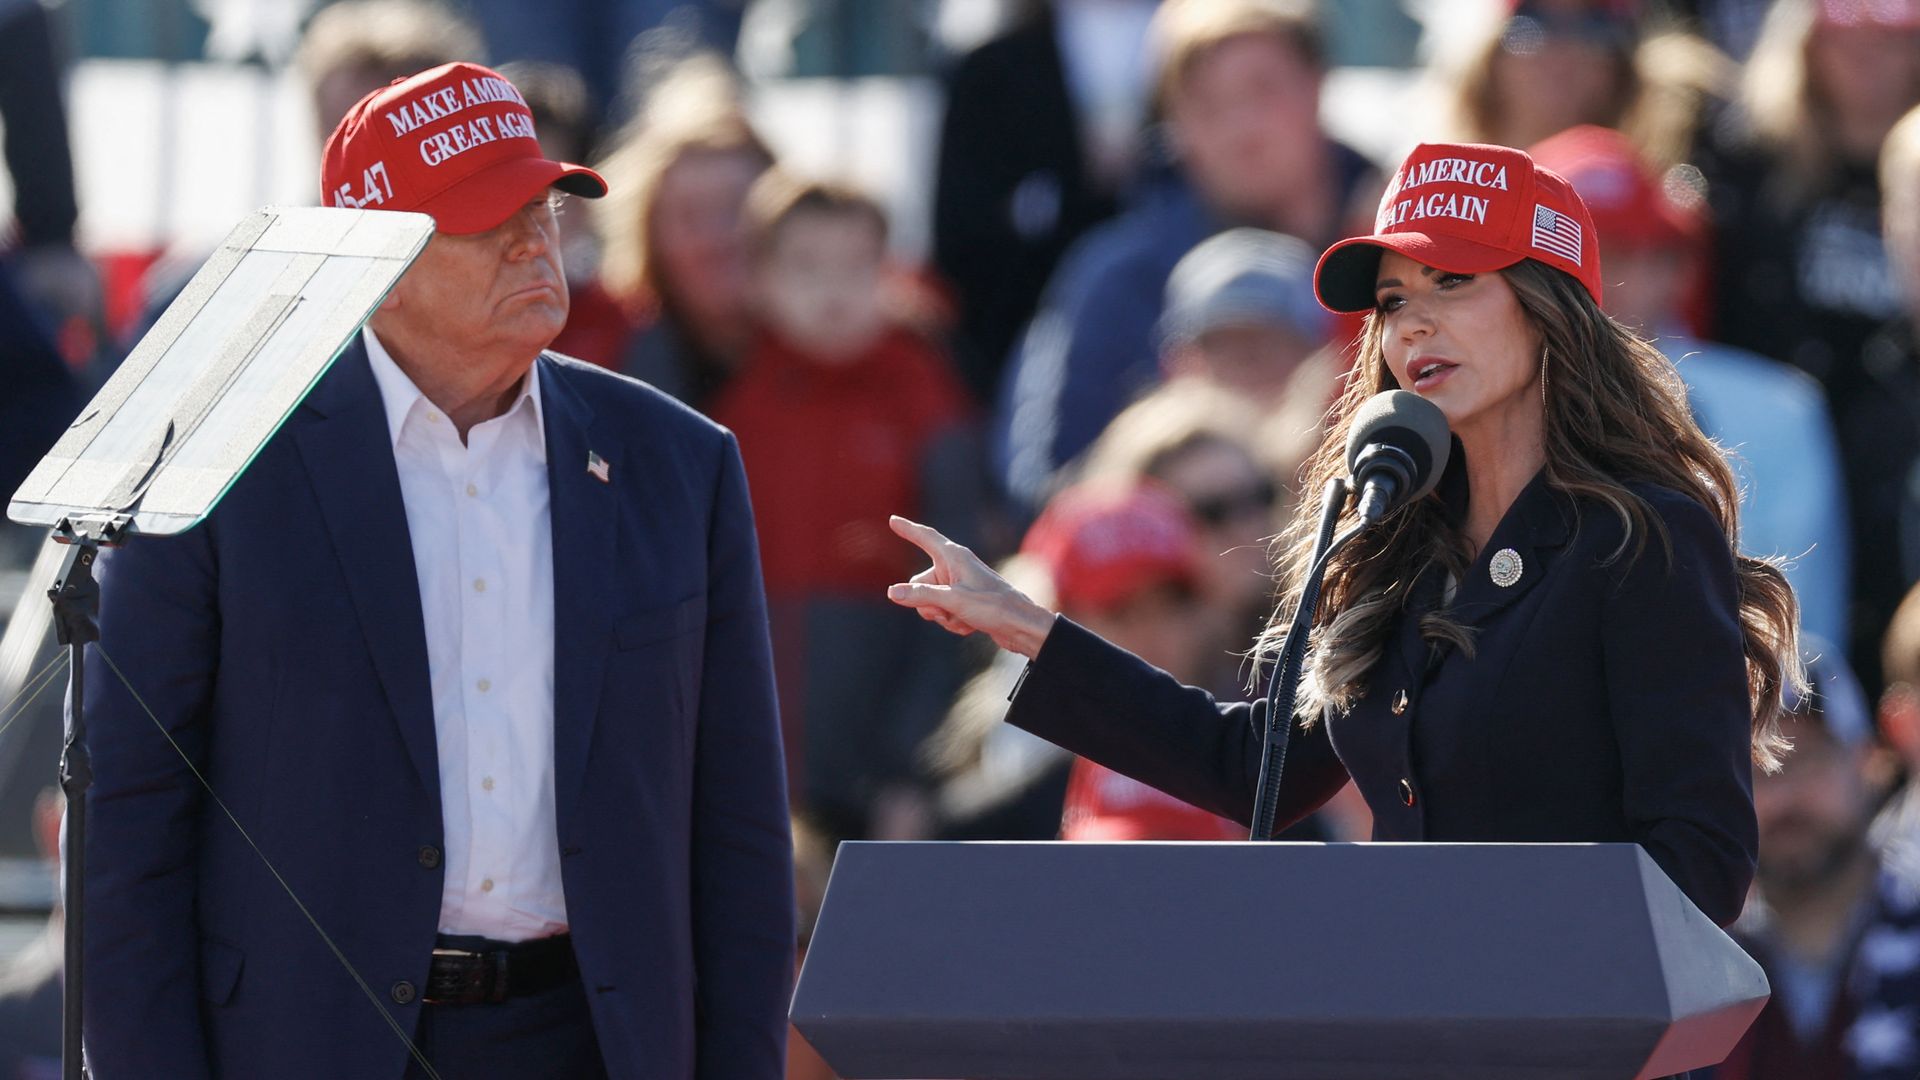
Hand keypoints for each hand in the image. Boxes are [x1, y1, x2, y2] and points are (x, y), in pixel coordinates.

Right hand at [887, 516, 1054, 657]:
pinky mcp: (966, 603)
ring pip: (930, 602)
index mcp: (954, 556)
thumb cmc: (993, 607)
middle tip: (946, 612)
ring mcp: (960, 586)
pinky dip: (953, 623)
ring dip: (942, 617)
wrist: (1021, 627)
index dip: (908, 529)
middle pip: (920, 584)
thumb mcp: (953, 601)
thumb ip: (921, 596)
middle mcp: (956, 568)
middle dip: (927, 603)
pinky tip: (971, 626)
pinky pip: (944, 613)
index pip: (925, 537)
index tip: (893, 520)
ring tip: (964, 619)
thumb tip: (892, 592)